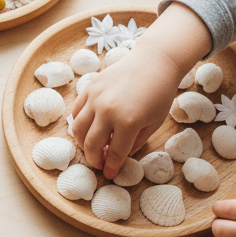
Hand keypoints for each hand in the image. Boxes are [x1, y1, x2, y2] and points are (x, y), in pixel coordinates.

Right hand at [70, 3, 210, 180]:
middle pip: (91, 144)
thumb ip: (135, 143)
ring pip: (78, 130)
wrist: (153, 62)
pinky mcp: (90, 88)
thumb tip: (118, 157)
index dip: (111, 167)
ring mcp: (96, 98)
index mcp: (128, 122)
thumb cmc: (159, 94)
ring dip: (82, 144)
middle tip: (98, 164)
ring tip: (91, 147)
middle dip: (93, 159)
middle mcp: (108, 111)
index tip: (109, 174)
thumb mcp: (154, 123)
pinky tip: (88, 129)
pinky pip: (76, 112)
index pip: (114, 154)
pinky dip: (78, 124)